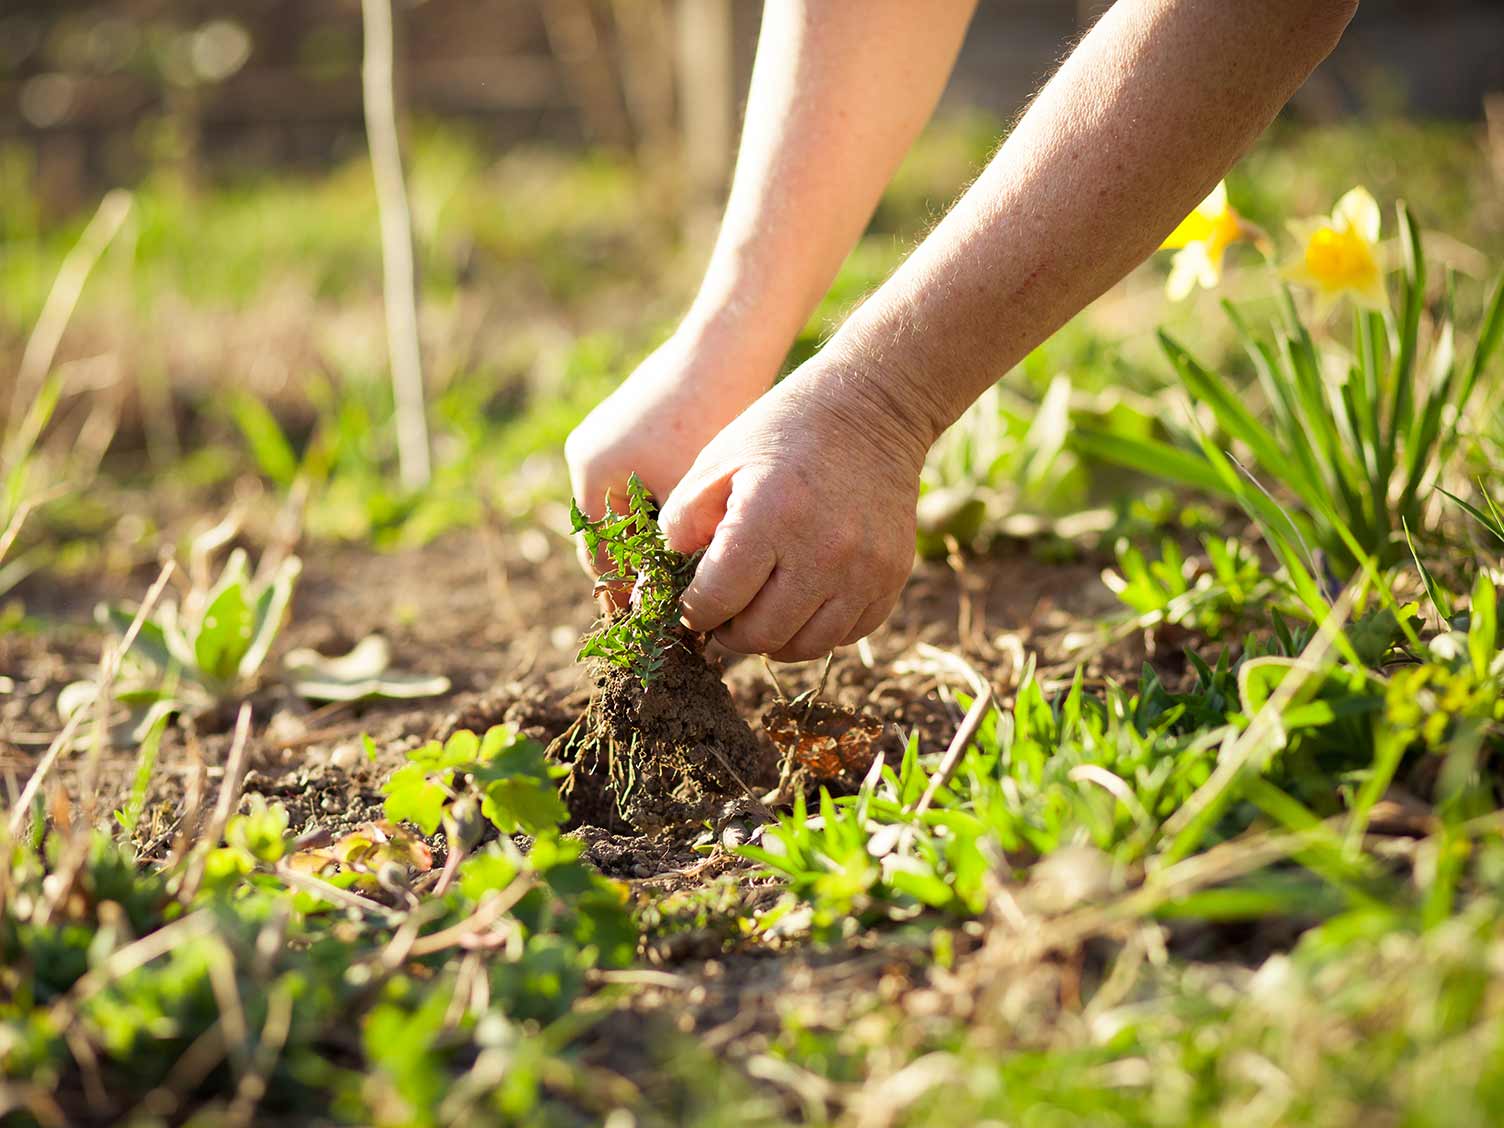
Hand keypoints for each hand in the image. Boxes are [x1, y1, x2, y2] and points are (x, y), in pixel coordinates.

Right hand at [564, 323, 775, 594]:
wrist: (728, 344)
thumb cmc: (709, 417)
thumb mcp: (688, 495)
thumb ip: (667, 549)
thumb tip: (659, 607)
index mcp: (592, 471)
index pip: (599, 555)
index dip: (624, 593)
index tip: (651, 624)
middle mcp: (590, 454)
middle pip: (610, 533)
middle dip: (639, 568)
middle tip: (672, 606)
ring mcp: (611, 436)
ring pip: (629, 509)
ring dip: (654, 539)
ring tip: (689, 571)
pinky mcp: (637, 425)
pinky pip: (643, 482)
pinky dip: (665, 508)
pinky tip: (702, 526)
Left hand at [659, 350, 929, 661]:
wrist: (872, 409)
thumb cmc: (781, 433)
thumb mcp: (716, 462)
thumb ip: (682, 524)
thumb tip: (664, 584)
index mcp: (770, 516)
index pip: (717, 601)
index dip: (693, 611)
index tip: (690, 604)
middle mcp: (823, 550)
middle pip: (761, 635)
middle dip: (729, 633)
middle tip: (722, 614)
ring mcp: (865, 569)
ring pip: (805, 646)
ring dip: (773, 639)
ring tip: (758, 613)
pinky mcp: (893, 577)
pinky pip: (847, 634)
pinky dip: (816, 629)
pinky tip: (800, 602)